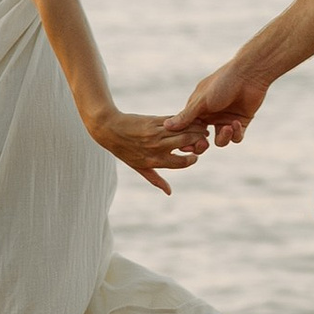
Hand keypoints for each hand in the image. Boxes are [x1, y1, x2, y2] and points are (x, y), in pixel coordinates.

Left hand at [92, 106, 212, 195]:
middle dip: (199, 140)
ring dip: (195, 128)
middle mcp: (157, 147)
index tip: (195, 155)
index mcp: (154, 161)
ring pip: (183, 130)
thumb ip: (156, 179)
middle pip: (186, 143)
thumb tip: (169, 192)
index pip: (182, 162)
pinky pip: (175, 121)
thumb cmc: (124, 150)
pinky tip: (190, 120)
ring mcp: (156, 133)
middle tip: (204, 138)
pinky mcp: (154, 120)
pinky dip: (185, 120)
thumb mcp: (139, 167)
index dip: (192, 159)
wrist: (109, 129)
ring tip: (202, 128)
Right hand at [175, 56, 276, 147]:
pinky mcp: (240, 122)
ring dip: (223, 137)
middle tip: (203, 144)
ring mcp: (226, 119)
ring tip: (227, 128)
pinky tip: (236, 123)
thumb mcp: (201, 101)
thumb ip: (186, 116)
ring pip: (220, 140)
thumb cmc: (222, 83)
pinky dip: (235, 134)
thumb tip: (166, 126)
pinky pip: (236, 137)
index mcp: (199, 109)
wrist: (249, 74)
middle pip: (203, 139)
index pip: (188, 129)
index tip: (186, 146)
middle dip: (202, 144)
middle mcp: (211, 115)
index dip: (186, 139)